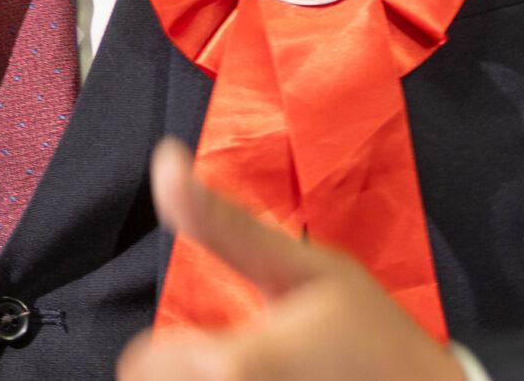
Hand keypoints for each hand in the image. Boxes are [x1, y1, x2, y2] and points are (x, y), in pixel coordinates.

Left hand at [114, 141, 461, 380]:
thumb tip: (166, 164)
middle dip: (184, 375)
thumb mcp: (309, 270)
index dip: (160, 349)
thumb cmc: (382, 342)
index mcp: (237, 364)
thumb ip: (226, 225)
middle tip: (226, 365)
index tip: (199, 343)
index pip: (141, 366)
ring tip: (256, 378)